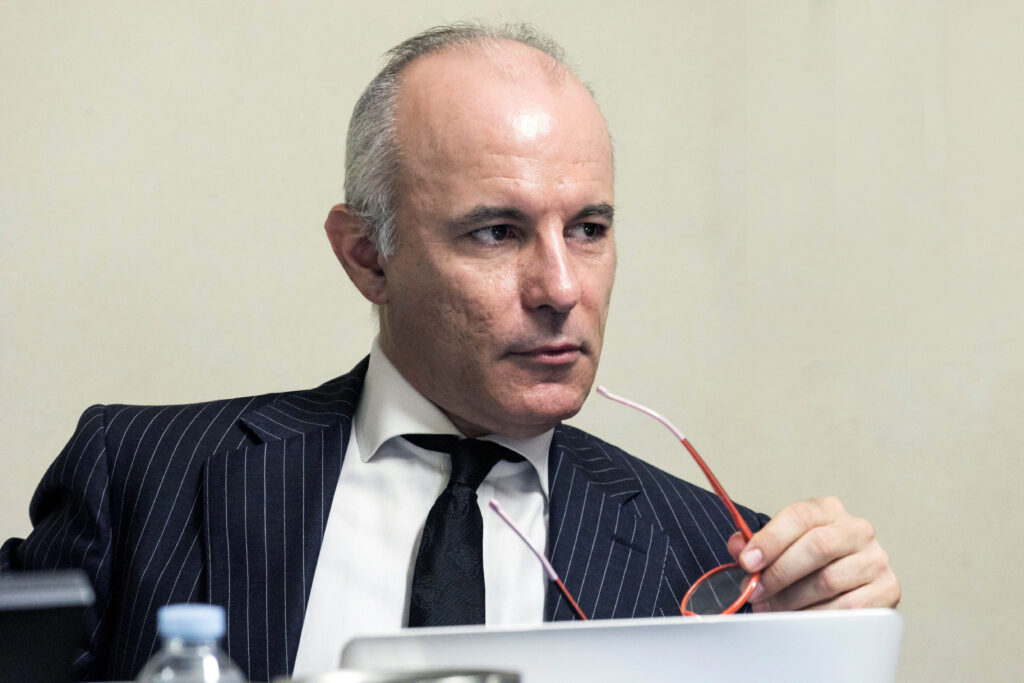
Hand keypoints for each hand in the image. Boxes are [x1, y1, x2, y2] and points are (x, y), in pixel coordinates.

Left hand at [726, 496, 899, 611]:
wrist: (848, 582)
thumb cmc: (808, 561)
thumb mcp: (781, 545)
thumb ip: (756, 544)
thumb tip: (738, 546)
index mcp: (828, 510)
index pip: (799, 517)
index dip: (770, 540)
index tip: (748, 562)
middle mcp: (857, 530)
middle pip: (817, 547)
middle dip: (780, 573)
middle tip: (756, 592)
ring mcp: (876, 559)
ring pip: (830, 580)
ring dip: (793, 600)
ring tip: (771, 608)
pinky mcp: (887, 590)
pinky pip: (848, 608)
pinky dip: (817, 616)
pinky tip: (799, 619)